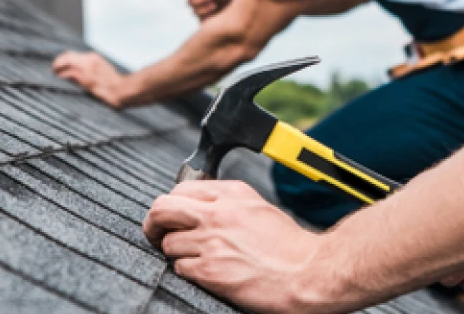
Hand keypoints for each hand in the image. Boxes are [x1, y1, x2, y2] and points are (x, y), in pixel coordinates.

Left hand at [51, 51, 129, 107]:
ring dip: (57, 68)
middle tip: (53, 70)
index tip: (59, 66)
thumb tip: (82, 73)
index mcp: (94, 58)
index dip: (64, 60)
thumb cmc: (115, 86)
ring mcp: (86, 69)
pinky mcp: (84, 78)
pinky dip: (61, 76)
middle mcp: (89, 60)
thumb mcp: (104, 72)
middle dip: (58, 62)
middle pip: (67, 57)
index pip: (73, 54)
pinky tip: (58, 80)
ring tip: (54, 73)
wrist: (122, 90)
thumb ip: (93, 69)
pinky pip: (67, 74)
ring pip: (65, 63)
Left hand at [145, 181, 351, 312]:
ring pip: (168, 243)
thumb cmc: (291, 248)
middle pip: (162, 209)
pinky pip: (179, 268)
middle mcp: (218, 213)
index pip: (180, 189)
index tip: (172, 218)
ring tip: (196, 260)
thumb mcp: (259, 209)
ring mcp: (212, 241)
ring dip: (176, 254)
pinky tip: (207, 274)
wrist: (310, 273)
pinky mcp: (210, 270)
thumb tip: (200, 208)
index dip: (171, 206)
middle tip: (156, 235)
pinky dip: (188, 272)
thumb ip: (229, 204)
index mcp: (232, 194)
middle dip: (153, 224)